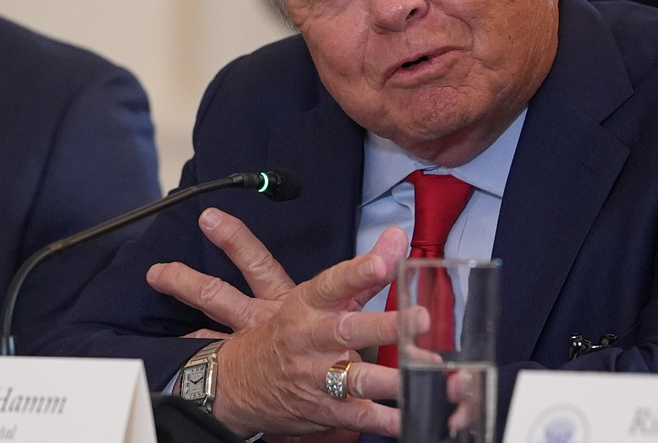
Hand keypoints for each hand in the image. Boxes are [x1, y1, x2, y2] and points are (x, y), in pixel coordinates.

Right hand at [146, 208, 407, 437]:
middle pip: (348, 330)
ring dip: (390, 377)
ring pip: (354, 377)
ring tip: (423, 370)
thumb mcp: (314, 297)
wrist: (234, 383)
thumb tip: (397, 237)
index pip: (333, 284)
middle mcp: (310, 339)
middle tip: (420, 318)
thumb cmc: (288, 331)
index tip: (385, 261)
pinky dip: (384, 419)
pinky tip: (408, 417)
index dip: (358, 272)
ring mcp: (315, 377)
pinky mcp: (322, 409)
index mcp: (307, 305)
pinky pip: (357, 416)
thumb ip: (361, 272)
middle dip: (385, 326)